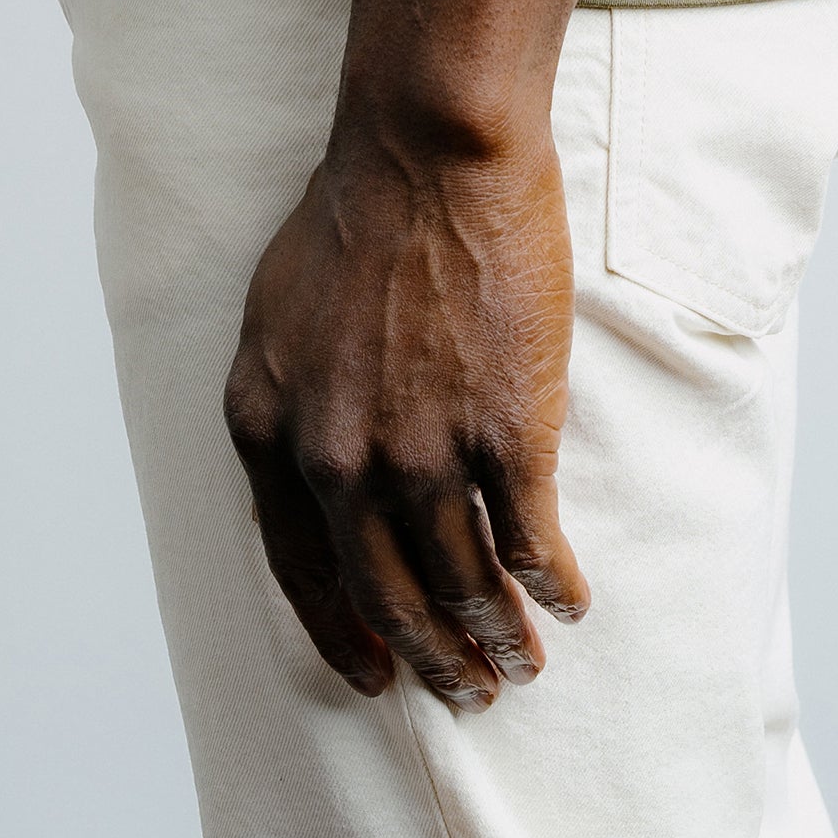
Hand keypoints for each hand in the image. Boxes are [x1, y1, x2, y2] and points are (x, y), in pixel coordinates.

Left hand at [219, 109, 591, 708]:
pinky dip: (551, 585)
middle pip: (386, 593)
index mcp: (268, 429)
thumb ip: (291, 407)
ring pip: (460, 582)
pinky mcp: (504, 433)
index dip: (341, 633)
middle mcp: (334, 459)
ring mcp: (421, 452)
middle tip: (466, 690)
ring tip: (521, 660)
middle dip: (429, 657)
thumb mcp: (278, 317)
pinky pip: (530, 543)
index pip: (300, 569)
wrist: (429, 148)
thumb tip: (318, 477)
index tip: (375, 675)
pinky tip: (568, 598)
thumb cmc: (357, 211)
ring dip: (496, 634)